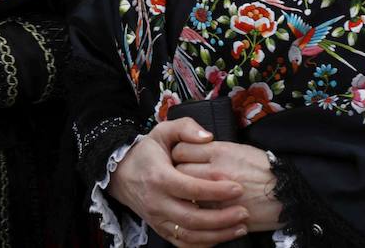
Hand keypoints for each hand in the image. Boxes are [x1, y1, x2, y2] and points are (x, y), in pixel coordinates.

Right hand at [106, 119, 247, 246]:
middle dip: (222, 218)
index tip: (238, 188)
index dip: (217, 191)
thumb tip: (208, 137)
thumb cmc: (146, 153)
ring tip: (240, 227)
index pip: (191, 189)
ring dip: (218, 235)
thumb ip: (186, 128)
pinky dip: (204, 244)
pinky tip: (222, 237)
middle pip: (193, 218)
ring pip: (190, 236)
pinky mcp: (160, 229)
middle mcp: (157, 202)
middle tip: (244, 212)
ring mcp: (158, 219)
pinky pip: (184, 244)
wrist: (120, 174)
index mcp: (159, 177)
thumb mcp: (162, 131)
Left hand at [172, 140, 283, 234]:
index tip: (181, 159)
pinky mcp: (222, 215)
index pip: (181, 149)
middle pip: (179, 172)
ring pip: (185, 194)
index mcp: (219, 152)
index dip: (178, 155)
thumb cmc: (265, 170)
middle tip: (181, 178)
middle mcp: (215, 172)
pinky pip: (198, 213)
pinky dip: (195, 211)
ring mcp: (217, 196)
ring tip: (189, 194)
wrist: (289, 193)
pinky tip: (199, 209)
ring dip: (184, 194)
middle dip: (177, 174)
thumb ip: (215, 149)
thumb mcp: (240, 148)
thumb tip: (195, 149)